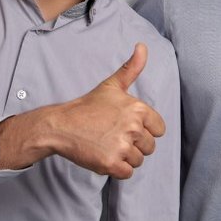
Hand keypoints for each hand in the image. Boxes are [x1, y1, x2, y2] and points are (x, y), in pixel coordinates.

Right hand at [0, 43, 165, 178]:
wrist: (62, 126)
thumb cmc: (88, 106)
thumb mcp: (112, 85)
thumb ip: (132, 68)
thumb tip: (142, 46)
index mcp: (137, 108)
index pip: (159, 129)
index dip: (144, 130)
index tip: (126, 126)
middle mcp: (133, 127)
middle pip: (149, 147)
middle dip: (134, 145)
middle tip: (113, 135)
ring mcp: (122, 146)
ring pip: (138, 160)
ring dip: (125, 157)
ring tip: (107, 144)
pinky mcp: (112, 164)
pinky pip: (127, 173)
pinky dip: (117, 169)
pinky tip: (104, 155)